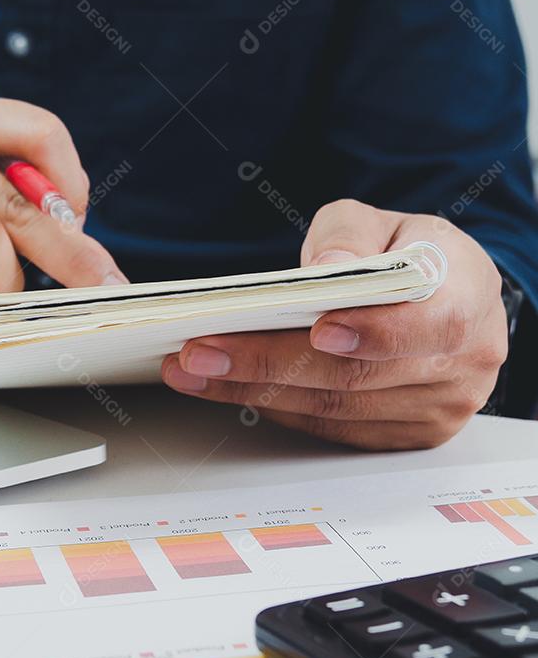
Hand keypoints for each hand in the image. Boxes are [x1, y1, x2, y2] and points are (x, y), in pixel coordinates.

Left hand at [161, 199, 507, 449]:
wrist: (444, 297)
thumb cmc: (409, 255)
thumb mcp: (383, 222)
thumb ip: (352, 234)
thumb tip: (329, 265)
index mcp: (466, 299)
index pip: (425, 325)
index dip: (372, 332)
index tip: (316, 329)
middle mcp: (461, 364)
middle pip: (356, 377)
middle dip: (269, 363)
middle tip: (200, 352)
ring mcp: (435, 409)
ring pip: (334, 410)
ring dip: (253, 391)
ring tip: (191, 369)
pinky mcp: (404, 435)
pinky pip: (330, 430)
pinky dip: (274, 407)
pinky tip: (227, 386)